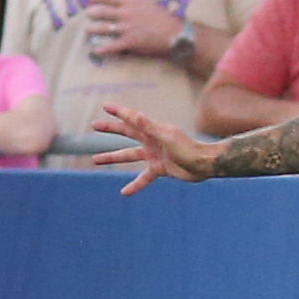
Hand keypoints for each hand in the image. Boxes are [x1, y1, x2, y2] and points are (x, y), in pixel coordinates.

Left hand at [86, 0, 184, 57]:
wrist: (175, 35)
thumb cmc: (165, 19)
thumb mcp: (149, 4)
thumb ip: (135, 2)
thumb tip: (125, 1)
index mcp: (131, 2)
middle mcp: (125, 14)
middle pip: (101, 11)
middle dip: (91, 12)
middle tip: (88, 13)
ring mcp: (126, 28)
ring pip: (102, 27)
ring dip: (92, 29)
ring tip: (88, 29)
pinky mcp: (128, 42)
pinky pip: (111, 46)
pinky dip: (102, 49)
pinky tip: (95, 50)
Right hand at [90, 103, 218, 194]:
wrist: (205, 165)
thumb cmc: (188, 148)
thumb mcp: (167, 137)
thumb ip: (149, 127)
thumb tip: (133, 115)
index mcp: (153, 130)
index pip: (132, 118)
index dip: (119, 112)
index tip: (105, 106)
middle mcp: (151, 141)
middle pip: (126, 133)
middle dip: (110, 129)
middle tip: (94, 126)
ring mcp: (154, 155)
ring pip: (128, 155)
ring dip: (112, 157)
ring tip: (95, 159)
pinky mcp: (159, 169)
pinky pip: (143, 178)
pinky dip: (134, 185)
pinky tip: (124, 192)